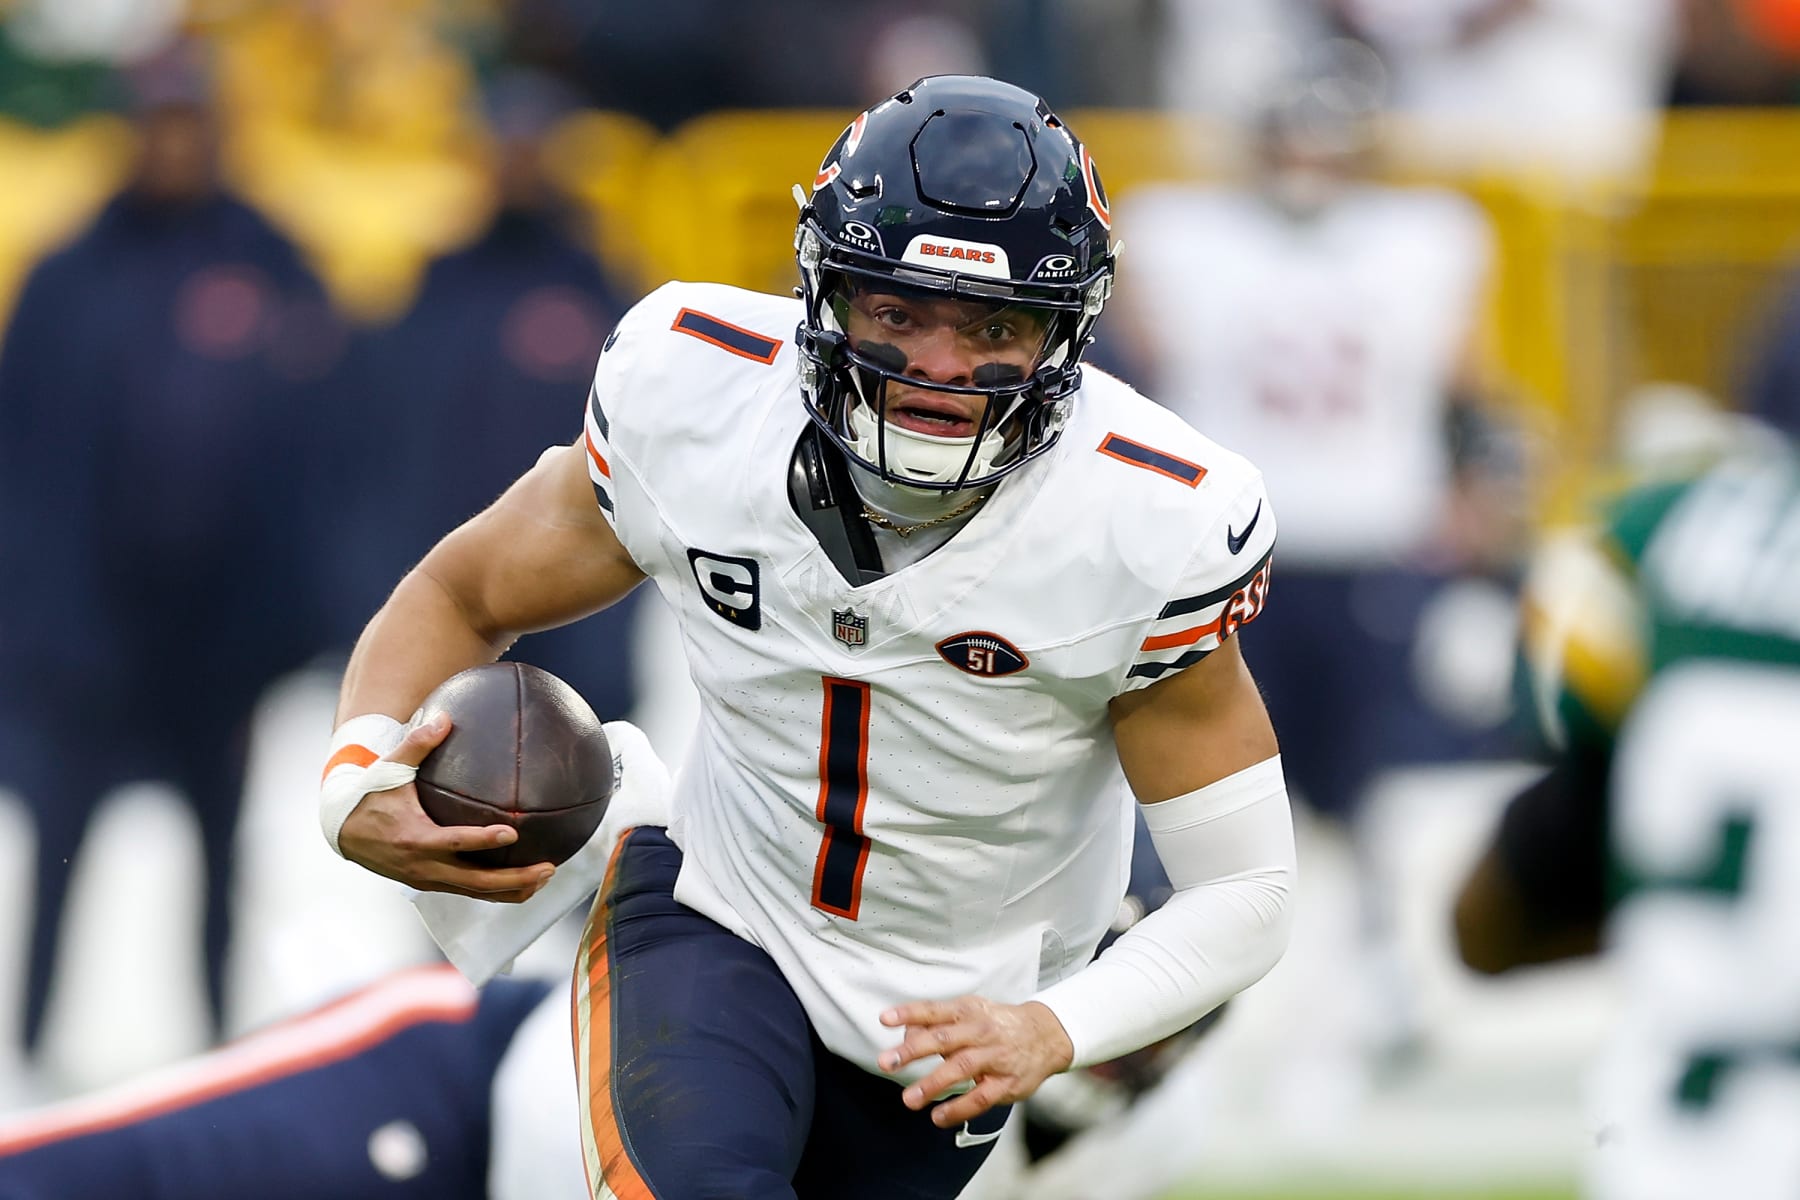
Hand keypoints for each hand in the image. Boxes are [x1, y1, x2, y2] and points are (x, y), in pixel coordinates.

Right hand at [336, 714, 554, 902]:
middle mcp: (423, 866)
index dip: (483, 840)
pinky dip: (496, 890)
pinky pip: (468, 891)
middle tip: (548, 867)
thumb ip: (417, 744)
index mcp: (414, 838)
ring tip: (544, 877)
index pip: (455, 842)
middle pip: (476, 881)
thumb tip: (445, 716)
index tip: (512, 833)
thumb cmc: (370, 796)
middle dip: (514, 879)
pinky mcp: (430, 884)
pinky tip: (522, 880)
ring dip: (511, 890)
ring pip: (476, 893)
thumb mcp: (389, 769)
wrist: (342, 831)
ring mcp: (427, 879)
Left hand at [878, 996, 1075, 1126]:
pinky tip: (937, 1116)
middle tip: (886, 1062)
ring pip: (961, 1068)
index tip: (884, 1019)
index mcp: (968, 1011)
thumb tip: (904, 1034)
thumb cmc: (996, 1024)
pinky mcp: (1006, 1083)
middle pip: (944, 1039)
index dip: (909, 1014)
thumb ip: (936, 1023)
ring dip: (933, 1084)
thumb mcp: (970, 1013)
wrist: (1045, 1035)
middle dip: (913, 1051)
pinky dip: (958, 1108)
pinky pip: (980, 1098)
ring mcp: (995, 1057)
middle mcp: (980, 1032)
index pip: (934, 1010)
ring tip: (909, 1099)